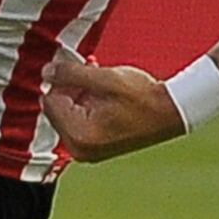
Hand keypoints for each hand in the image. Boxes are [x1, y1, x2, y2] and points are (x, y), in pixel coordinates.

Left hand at [41, 50, 183, 162]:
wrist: (171, 113)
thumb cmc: (143, 97)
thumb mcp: (105, 79)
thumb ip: (70, 74)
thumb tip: (46, 71)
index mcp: (79, 136)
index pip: (50, 100)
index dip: (63, 79)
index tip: (82, 68)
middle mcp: (80, 149)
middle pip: (58, 108)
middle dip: (71, 87)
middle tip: (93, 71)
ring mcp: (88, 151)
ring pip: (69, 112)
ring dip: (80, 93)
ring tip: (102, 80)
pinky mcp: (96, 147)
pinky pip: (80, 121)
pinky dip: (87, 105)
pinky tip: (104, 92)